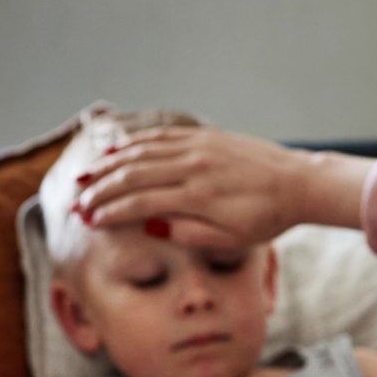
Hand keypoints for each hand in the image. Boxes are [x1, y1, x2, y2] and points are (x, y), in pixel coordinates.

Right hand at [73, 124, 371, 246]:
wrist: (299, 184)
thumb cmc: (267, 218)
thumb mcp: (231, 239)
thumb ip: (189, 234)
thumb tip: (151, 226)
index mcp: (198, 197)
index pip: (140, 202)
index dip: (110, 212)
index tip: (89, 221)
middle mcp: (194, 167)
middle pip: (134, 174)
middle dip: (101, 189)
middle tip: (78, 202)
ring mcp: (199, 147)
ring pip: (143, 152)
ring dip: (110, 164)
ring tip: (86, 176)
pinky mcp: (207, 137)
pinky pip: (162, 136)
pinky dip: (136, 143)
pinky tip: (118, 151)